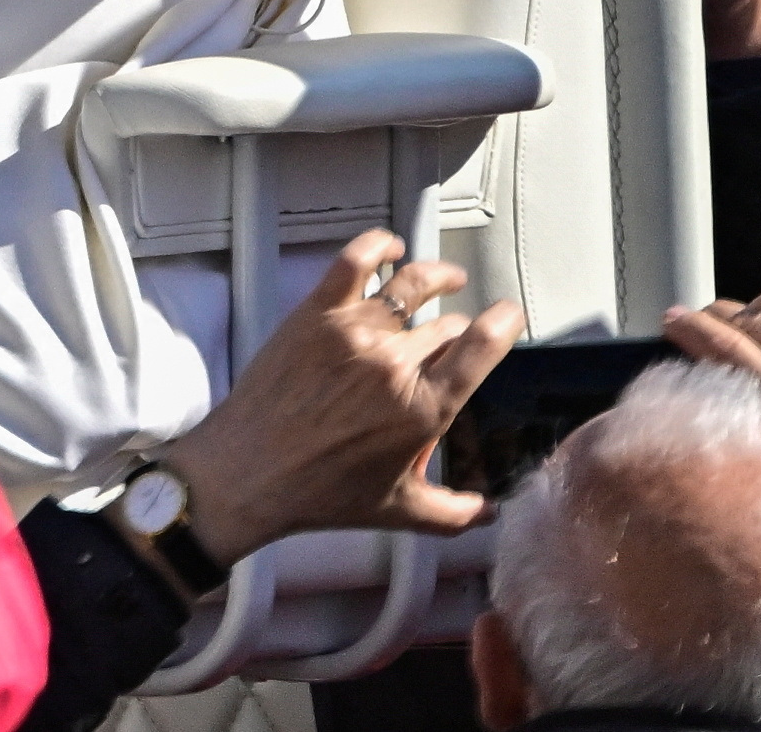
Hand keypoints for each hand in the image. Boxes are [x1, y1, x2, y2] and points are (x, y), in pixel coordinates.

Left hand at [169, 232, 525, 565]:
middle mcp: (395, 364)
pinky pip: (353, 263)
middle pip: (445, 325)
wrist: (251, 469)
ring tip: (446, 279)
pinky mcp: (316, 314)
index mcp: (423, 408)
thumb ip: (454, 513)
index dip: (503, 324)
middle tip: (456, 332)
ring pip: (408, 288)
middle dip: (458, 326)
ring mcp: (354, 332)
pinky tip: (389, 245)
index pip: (480, 349)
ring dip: (435, 279)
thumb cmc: (321, 492)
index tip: (509, 314)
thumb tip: (489, 515)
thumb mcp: (399, 510)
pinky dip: (376, 246)